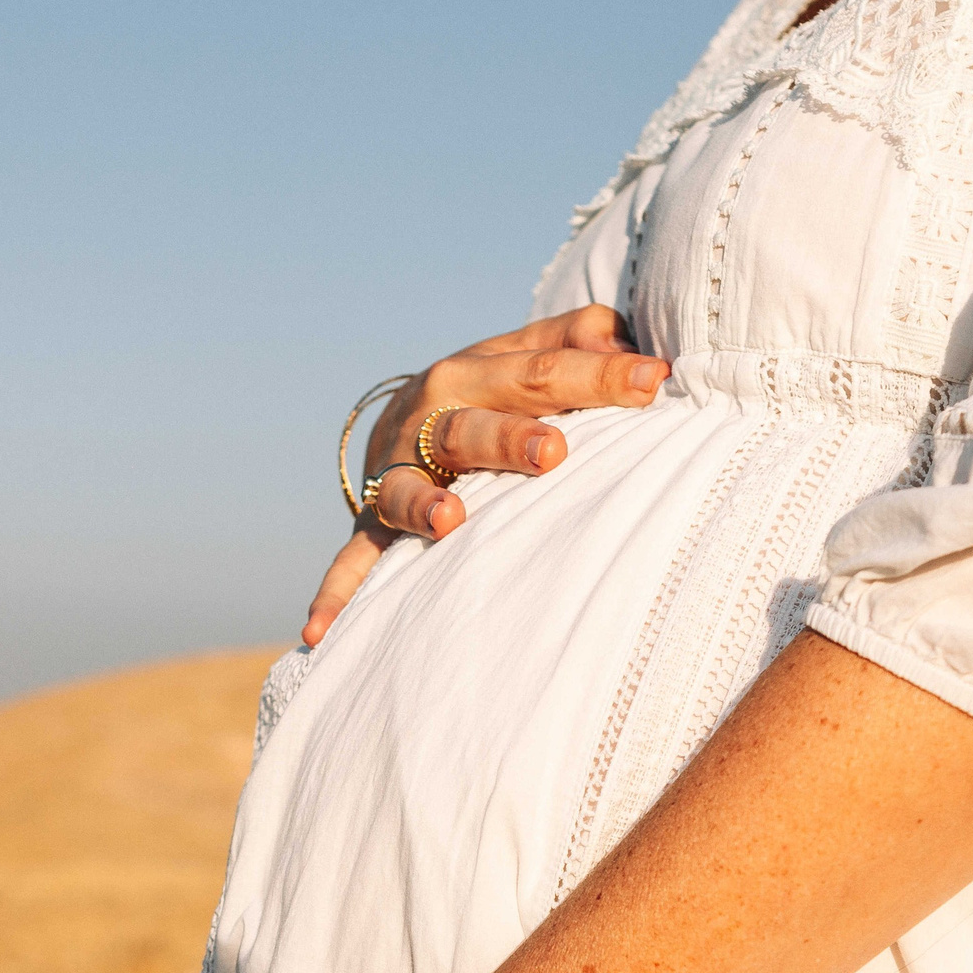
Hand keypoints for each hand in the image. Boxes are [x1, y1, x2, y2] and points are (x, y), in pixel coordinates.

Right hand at [307, 305, 669, 643]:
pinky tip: (320, 633)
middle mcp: (433, 417)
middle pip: (473, 424)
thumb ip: (578, 340)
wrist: (406, 416)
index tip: (651, 383)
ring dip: (425, 504)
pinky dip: (337, 594)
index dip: (598, 375)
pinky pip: (354, 560)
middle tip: (553, 453)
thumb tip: (630, 340)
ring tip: (451, 522)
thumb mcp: (528, 354)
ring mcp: (400, 472)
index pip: (543, 370)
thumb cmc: (495, 390)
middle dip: (509, 437)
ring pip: (410, 487)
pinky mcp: (374, 522)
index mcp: (480, 372)